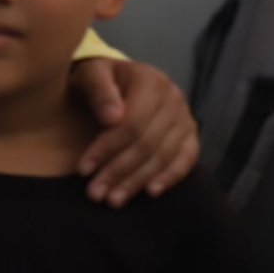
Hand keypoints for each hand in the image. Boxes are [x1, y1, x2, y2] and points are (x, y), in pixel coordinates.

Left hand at [70, 57, 199, 206]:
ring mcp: (185, 117)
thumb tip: (112, 118)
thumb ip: (99, 90)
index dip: (107, 149)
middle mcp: (173, 98)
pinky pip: (186, 159)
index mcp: (150, 80)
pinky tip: (150, 192)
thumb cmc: (99, 77)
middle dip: (118, 172)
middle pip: (147, 143)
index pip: (130, 123)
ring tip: (113, 199)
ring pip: (163, 156)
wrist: (117, 75)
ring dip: (137, 181)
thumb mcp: (90, 74)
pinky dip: (170, 177)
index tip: (83, 170)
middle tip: (95, 194)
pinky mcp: (190, 134)